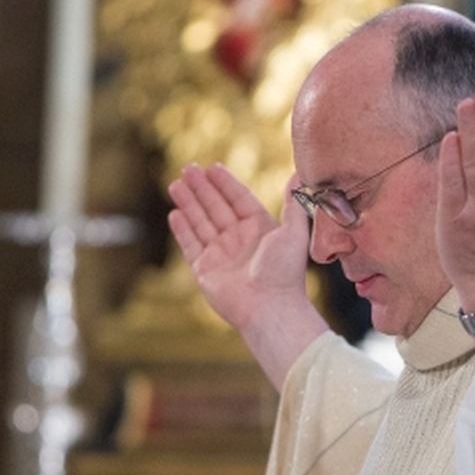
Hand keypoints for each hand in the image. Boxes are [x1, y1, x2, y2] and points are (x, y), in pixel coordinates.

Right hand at [168, 163, 311, 332]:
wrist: (269, 307)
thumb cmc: (285, 272)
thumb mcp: (294, 232)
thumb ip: (294, 204)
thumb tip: (300, 175)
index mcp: (259, 229)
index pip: (239, 200)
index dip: (226, 184)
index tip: (213, 167)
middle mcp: (239, 240)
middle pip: (216, 207)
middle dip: (202, 188)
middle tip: (188, 168)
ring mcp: (221, 254)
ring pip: (201, 222)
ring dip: (189, 202)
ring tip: (176, 183)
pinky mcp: (206, 270)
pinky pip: (191, 245)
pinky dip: (182, 229)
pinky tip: (175, 213)